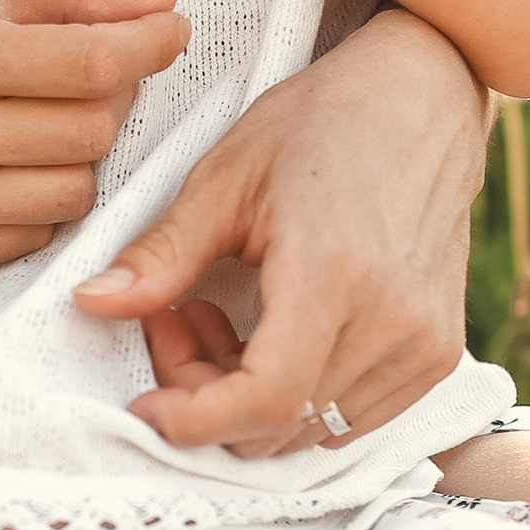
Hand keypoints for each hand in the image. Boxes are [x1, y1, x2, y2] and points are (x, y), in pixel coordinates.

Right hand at [0, 0, 188, 283]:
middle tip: (85, 74)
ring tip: (39, 123)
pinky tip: (4, 168)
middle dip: (109, 98)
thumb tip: (156, 0)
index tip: (170, 32)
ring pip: (74, 191)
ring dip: (78, 155)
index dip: (147, 47)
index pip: (87, 64)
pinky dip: (40, 200)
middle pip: (91, 130)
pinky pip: (33, 234)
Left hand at [71, 11, 489, 453]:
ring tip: (222, 317)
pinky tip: (273, 331)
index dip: (194, 419)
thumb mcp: (225, 178)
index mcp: (336, 273)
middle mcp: (393, 322)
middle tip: (173, 321)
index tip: (145, 405)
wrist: (423, 98)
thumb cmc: (322, 124)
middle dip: (204, 397)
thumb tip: (92, 303)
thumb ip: (162, 254)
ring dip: (246, 398)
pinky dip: (295, 396)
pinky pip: (348, 418)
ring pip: (309, 431)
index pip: (264, 399)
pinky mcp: (438, 355)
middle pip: (277, 425)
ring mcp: (423, 345)